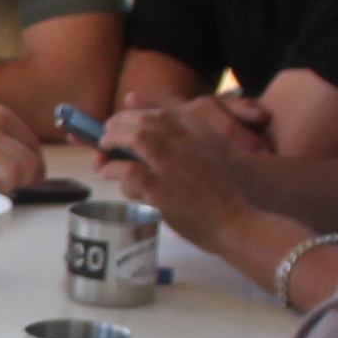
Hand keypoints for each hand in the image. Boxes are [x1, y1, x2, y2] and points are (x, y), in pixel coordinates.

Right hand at [0, 87, 44, 193]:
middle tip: (19, 186)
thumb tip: (19, 157)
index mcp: (0, 115)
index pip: (34, 146)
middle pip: (29, 163)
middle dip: (29, 181)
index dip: (37, 166)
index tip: (32, 176)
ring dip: (9, 187)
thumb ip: (0, 131)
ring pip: (12, 175)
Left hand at [96, 103, 258, 230]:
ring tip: (103, 150)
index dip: (135, 114)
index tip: (122, 121)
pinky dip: (114, 169)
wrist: (234, 223)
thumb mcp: (212, 160)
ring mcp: (171, 166)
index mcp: (196, 139)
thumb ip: (189, 146)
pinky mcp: (161, 189)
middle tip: (106, 135)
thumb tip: (164, 138)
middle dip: (119, 124)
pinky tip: (108, 173)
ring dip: (114, 140)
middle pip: (144, 122)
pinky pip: (129, 171)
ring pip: (136, 138)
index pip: (160, 115)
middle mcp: (184, 146)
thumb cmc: (221, 197)